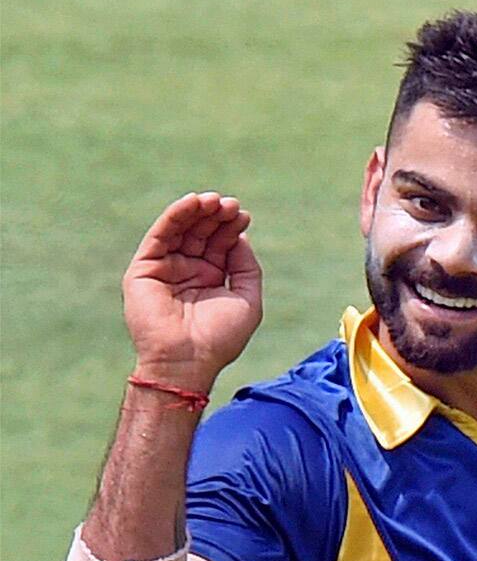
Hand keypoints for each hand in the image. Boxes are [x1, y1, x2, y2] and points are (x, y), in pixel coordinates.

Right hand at [123, 192, 262, 387]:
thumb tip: (240, 237)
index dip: (231, 228)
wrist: (188, 360)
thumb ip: (247, 267)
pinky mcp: (144, 269)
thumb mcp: (248, 300)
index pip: (221, 245)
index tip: (243, 215)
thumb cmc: (220, 338)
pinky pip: (159, 235)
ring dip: (197, 211)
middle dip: (216, 216)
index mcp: (211, 280)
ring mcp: (165, 269)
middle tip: (230, 205)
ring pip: (181, 230)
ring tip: (213, 201)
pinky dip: (175, 216)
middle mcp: (187, 272)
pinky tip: (191, 203)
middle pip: (202, 233)